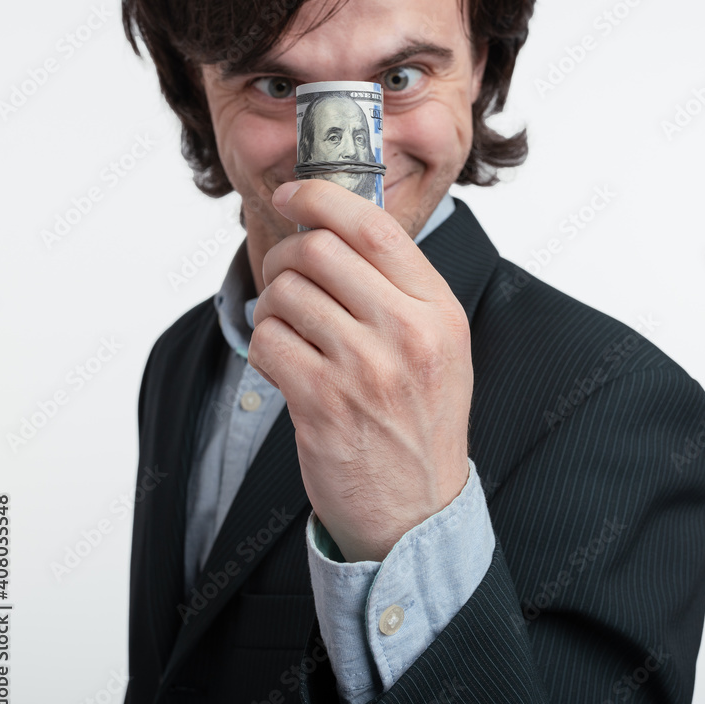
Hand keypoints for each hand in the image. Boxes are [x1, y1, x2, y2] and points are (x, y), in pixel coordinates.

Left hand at [248, 179, 471, 561]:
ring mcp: (364, 371)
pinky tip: (285, 363)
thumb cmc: (421, 419)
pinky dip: (265, 345)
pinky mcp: (322, 406)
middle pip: (319, 250)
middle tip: (285, 275)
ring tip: (289, 329)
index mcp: (439, 311)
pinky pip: (268, 341)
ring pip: (285, 293)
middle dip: (286, 254)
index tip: (292, 194)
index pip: (373, 228)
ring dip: (273, 305)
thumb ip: (400, 286)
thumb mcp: (438, 344)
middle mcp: (407, 334)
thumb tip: (337, 222)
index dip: (322, 198)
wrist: (416, 510)